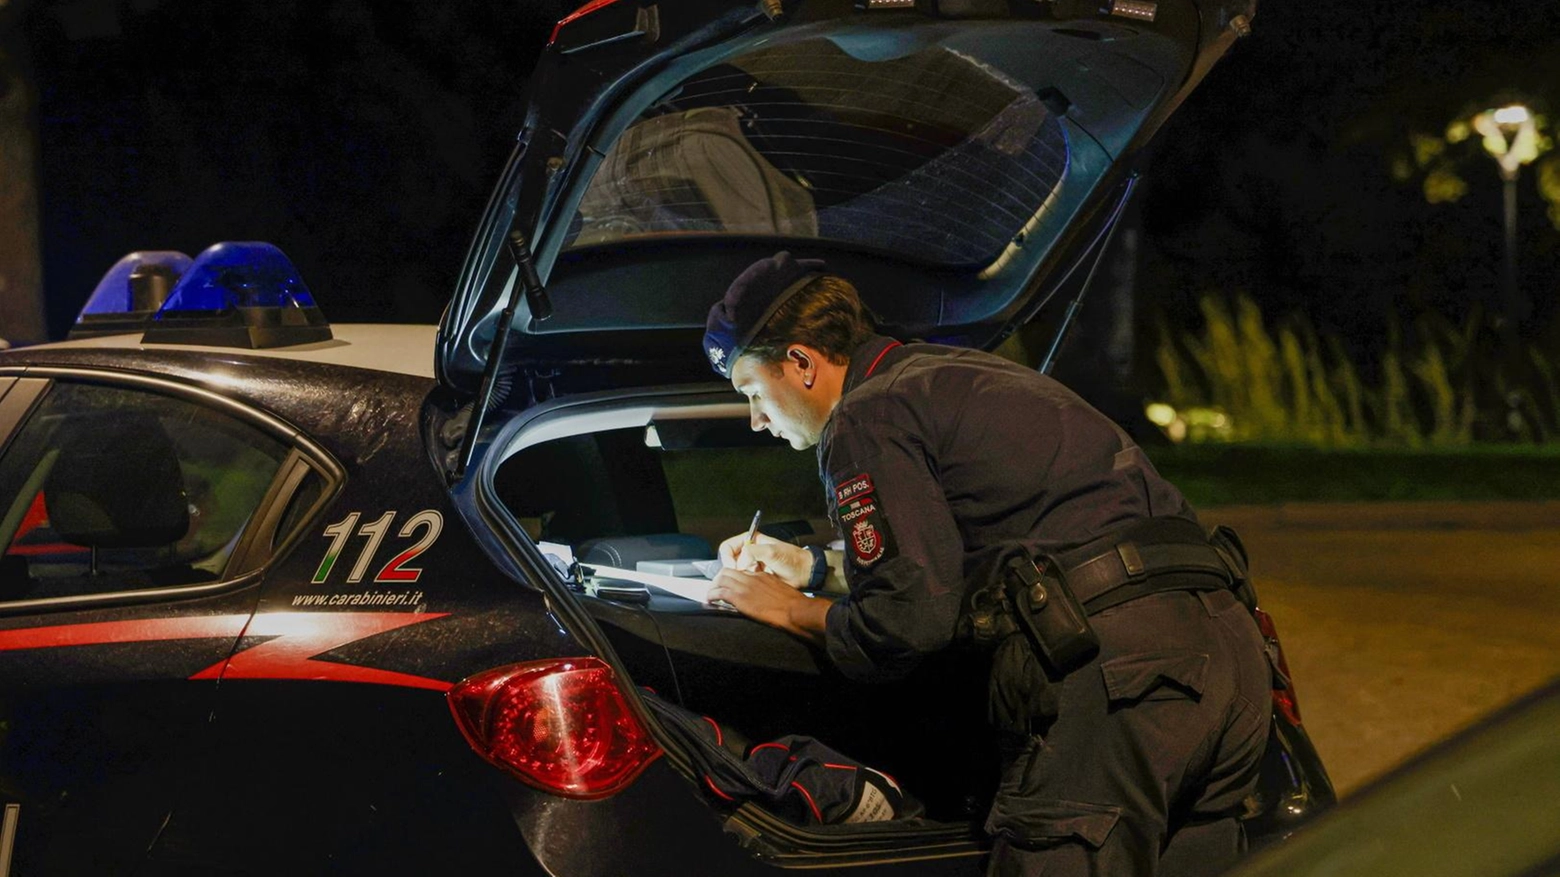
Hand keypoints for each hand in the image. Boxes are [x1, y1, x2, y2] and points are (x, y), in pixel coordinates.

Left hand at [707, 568, 827, 642]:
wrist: (794, 610)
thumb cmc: (792, 603)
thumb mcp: (779, 589)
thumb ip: (768, 589)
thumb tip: (763, 595)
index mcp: (761, 575)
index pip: (741, 571)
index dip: (732, 577)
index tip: (729, 584)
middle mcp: (751, 578)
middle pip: (727, 571)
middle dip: (718, 579)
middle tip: (715, 588)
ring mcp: (745, 587)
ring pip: (721, 579)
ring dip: (713, 587)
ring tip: (710, 595)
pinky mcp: (740, 598)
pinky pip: (720, 593)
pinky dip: (712, 596)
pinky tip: (709, 601)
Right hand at [718, 532, 811, 588]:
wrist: (803, 573)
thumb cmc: (791, 559)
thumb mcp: (771, 551)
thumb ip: (751, 553)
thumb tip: (739, 565)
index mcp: (750, 541)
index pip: (727, 547)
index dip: (727, 558)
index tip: (734, 568)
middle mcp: (749, 552)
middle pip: (728, 561)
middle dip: (732, 570)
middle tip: (739, 577)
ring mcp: (751, 565)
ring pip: (734, 573)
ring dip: (739, 578)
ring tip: (751, 580)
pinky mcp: (755, 577)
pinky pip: (742, 581)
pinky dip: (744, 584)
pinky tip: (753, 585)